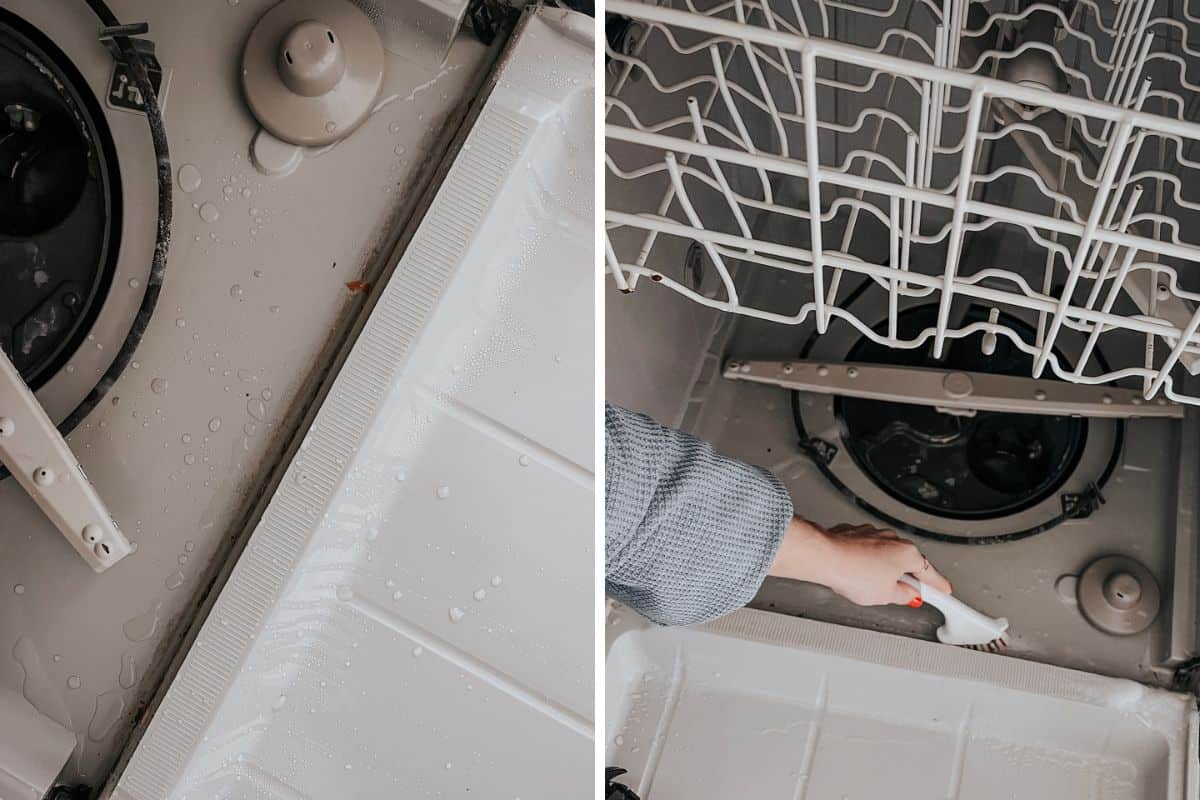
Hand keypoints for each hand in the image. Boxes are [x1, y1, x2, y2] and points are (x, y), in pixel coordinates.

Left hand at [768, 517, 951, 605]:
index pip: (930, 574)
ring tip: (867, 586)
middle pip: (906, 563)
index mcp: (907, 554)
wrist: (823, 557)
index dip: (938, 587)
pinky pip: (866, 551)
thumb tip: (907, 594)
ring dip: (881, 570)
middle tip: (901, 595)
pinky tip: (856, 574)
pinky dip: (864, 562)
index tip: (945, 593)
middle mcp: (892, 539)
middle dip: (903, 579)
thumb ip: (903, 595)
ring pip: (885, 556)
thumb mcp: (886, 596)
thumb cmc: (852, 572)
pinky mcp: (855, 534)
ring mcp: (873, 534)